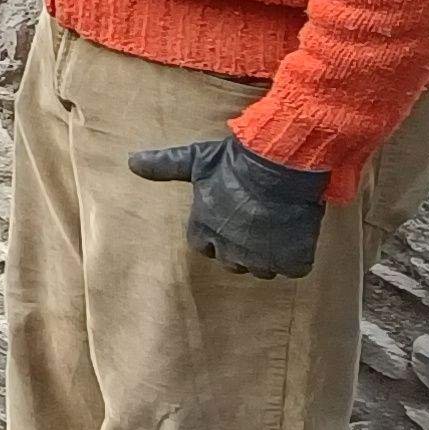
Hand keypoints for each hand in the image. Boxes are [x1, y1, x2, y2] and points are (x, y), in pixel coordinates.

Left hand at [127, 133, 329, 277]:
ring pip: (263, 269)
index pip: (203, 246)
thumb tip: (131, 162)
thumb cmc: (234, 162)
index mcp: (203, 229)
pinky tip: (297, 235)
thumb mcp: (195, 160)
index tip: (230, 220)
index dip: (216, 235)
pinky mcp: (291, 261)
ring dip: (269, 255)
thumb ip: (165, 166)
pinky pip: (293, 268)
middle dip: (241, 248)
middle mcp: (229, 249)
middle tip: (256, 224)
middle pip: (232, 261)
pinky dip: (296, 257)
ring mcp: (261, 258)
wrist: (279, 164)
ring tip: (277, 229)